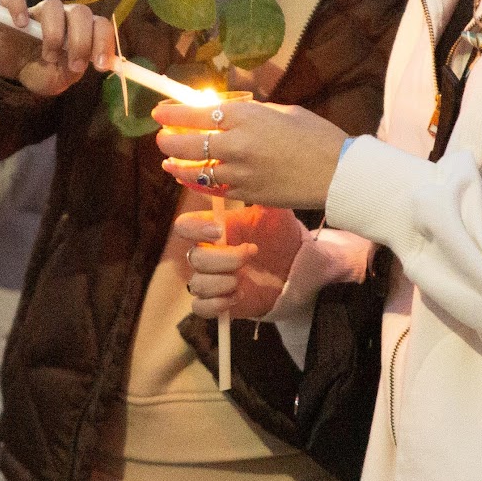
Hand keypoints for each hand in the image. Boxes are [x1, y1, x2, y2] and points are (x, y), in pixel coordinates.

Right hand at [0, 0, 114, 95]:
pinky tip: (20, 24)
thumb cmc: (40, 71)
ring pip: (53, 5)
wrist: (11, 71)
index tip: (100, 65)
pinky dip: (17, 5)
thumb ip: (73, 72)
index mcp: (81, 30)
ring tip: (48, 57)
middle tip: (75, 65)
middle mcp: (63, 15)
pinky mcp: (10, 9)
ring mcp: (37, 10)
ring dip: (54, 33)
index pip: (100, 25)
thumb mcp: (59, 79)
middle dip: (81, 41)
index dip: (104, 42)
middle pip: (80, 12)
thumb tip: (88, 64)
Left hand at [153, 97, 347, 210]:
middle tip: (161, 137)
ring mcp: (240, 172)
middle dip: (169, 140)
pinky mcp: (246, 194)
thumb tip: (228, 112)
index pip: (197, 113)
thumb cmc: (317, 136)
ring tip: (168, 162)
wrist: (338, 173)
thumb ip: (253, 112)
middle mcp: (238, 143)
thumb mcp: (284, 111)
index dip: (173, 113)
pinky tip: (189, 179)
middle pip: (188, 143)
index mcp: (247, 116)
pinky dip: (198, 183)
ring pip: (196, 170)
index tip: (159, 112)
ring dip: (177, 165)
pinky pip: (213, 189)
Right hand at [174, 205, 305, 319]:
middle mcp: (208, 254)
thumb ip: (261, 195)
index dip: (195, 228)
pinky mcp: (217, 302)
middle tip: (250, 254)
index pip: (185, 226)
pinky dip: (216, 305)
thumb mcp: (275, 213)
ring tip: (243, 280)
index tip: (219, 231)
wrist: (296, 268)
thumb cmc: (281, 236)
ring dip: (221, 283)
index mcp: (214, 230)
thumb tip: (251, 173)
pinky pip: (200, 307)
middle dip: (222, 259)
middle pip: (194, 258)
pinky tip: (238, 296)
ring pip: (197, 284)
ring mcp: (212, 279)